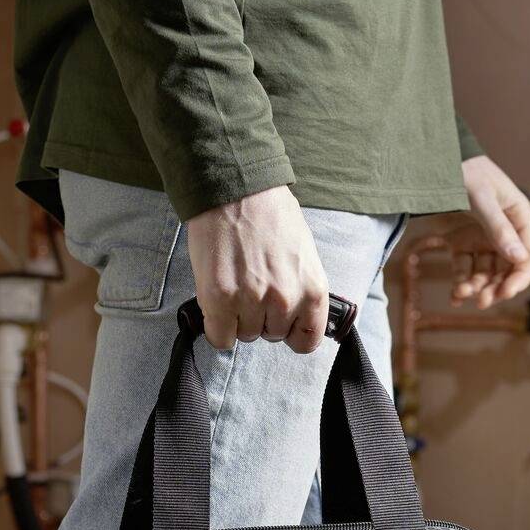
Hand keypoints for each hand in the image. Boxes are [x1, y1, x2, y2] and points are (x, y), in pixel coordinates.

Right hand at [185, 186, 330, 352]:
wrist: (235, 189)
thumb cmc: (269, 214)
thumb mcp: (303, 254)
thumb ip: (300, 287)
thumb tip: (294, 314)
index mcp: (312, 288)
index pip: (307, 341)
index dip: (293, 333)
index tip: (284, 323)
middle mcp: (285, 299)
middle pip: (272, 336)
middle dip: (262, 318)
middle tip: (252, 287)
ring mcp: (251, 301)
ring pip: (246, 335)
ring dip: (238, 318)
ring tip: (235, 285)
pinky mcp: (219, 300)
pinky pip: (220, 337)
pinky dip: (218, 327)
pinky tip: (218, 304)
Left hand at [447, 155, 529, 309]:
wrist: (433, 160)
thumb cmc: (464, 171)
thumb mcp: (482, 199)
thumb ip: (498, 228)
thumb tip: (519, 259)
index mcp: (518, 217)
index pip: (529, 255)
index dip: (520, 277)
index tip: (506, 292)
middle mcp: (503, 231)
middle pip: (506, 269)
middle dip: (496, 287)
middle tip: (482, 301)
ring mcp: (481, 238)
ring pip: (484, 272)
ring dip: (476, 287)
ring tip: (461, 294)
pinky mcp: (460, 242)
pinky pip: (464, 268)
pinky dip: (460, 283)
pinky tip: (455, 296)